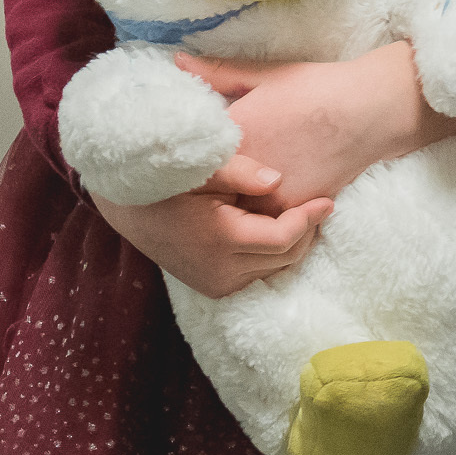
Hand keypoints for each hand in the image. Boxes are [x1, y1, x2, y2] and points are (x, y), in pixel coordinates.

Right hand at [96, 180, 332, 300]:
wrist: (128, 207)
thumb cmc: (166, 178)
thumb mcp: (201, 166)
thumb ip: (240, 170)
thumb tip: (278, 180)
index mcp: (220, 239)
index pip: (284, 238)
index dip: (310, 219)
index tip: (327, 200)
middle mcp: (219, 270)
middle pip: (285, 257)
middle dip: (307, 232)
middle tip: (318, 205)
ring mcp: (214, 283)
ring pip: (274, 269)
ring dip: (292, 245)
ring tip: (301, 215)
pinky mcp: (212, 288)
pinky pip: (256, 275)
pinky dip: (273, 256)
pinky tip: (275, 230)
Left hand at [170, 39, 455, 208]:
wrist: (369, 110)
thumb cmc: (317, 86)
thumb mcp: (265, 74)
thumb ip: (218, 73)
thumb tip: (177, 62)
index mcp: (234, 132)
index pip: (192, 156)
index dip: (185, 161)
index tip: (176, 162)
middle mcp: (247, 167)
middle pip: (209, 189)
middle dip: (203, 189)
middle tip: (189, 190)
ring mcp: (271, 192)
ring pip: (235, 209)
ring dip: (230, 206)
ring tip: (219, 200)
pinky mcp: (293, 207)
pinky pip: (264, 219)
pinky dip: (258, 214)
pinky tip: (255, 203)